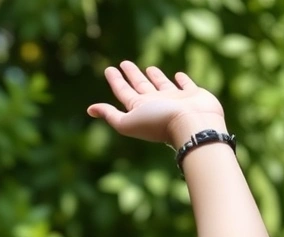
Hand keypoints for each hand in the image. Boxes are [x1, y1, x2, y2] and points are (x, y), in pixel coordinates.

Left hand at [87, 61, 225, 146]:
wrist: (191, 125)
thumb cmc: (158, 122)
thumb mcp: (128, 121)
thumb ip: (110, 115)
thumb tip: (90, 110)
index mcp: (140, 108)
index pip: (124, 92)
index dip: (116, 81)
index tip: (109, 68)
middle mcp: (156, 104)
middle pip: (140, 86)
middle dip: (132, 75)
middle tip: (125, 63)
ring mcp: (175, 100)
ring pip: (162, 85)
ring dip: (155, 77)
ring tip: (149, 68)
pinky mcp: (193, 95)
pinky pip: (186, 85)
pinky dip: (182, 80)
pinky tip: (178, 75)